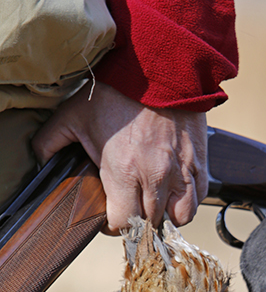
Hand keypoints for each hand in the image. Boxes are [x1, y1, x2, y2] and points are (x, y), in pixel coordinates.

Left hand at [32, 81, 207, 233]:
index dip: (113, 225)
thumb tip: (40, 158)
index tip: (109, 216)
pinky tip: (175, 190)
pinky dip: (187, 200)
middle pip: (151, 224)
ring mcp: (182, 172)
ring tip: (155, 204)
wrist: (162, 66)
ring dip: (166, 215)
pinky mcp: (201, 162)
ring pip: (179, 217)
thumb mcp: (74, 114)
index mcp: (125, 173)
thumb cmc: (120, 91)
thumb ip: (50, 140)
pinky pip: (200, 197)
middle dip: (138, 221)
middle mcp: (156, 178)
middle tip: (130, 208)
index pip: (123, 223)